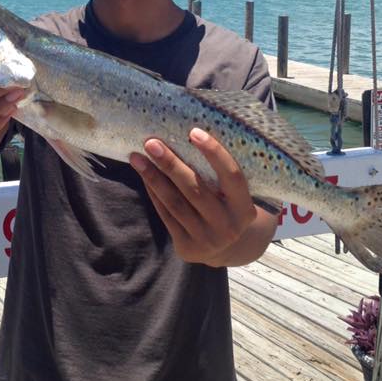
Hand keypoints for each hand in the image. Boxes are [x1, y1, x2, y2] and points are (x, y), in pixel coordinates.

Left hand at [129, 128, 276, 266]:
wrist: (227, 249)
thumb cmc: (228, 207)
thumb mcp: (235, 196)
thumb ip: (220, 175)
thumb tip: (189, 135)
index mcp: (245, 208)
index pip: (232, 176)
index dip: (214, 153)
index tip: (194, 131)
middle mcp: (228, 226)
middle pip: (195, 189)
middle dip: (171, 164)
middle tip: (151, 142)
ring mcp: (206, 239)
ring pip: (175, 203)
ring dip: (153, 177)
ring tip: (137, 157)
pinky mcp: (187, 247)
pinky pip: (166, 215)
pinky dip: (154, 193)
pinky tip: (144, 176)